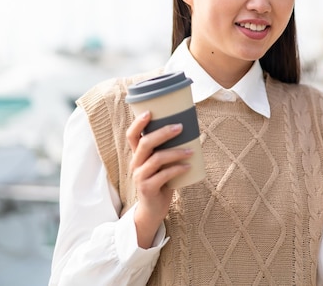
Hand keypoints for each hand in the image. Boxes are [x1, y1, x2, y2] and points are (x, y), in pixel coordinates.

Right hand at [126, 111, 192, 247]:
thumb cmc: (161, 182)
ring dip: (176, 152)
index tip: (150, 112)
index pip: (131, 135)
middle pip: (145, 143)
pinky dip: (178, 169)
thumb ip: (167, 150)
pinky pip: (164, 175)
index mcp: (138, 155)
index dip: (138, 123)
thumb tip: (190, 131)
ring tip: (191, 151)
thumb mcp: (161, 165)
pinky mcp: (148, 188)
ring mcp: (140, 176)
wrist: (153, 210)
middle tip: (180, 127)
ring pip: (156, 159)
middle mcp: (136, 164)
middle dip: (163, 133)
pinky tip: (188, 166)